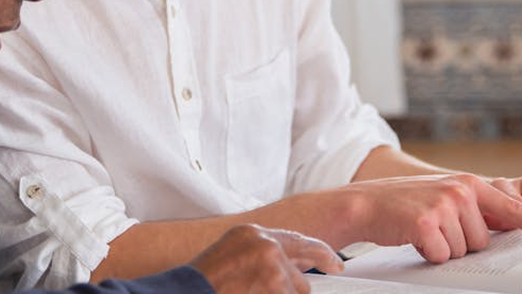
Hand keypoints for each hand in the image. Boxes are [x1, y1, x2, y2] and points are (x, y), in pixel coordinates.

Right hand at [189, 224, 342, 293]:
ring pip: (297, 288)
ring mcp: (271, 262)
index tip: (335, 262)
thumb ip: (261, 258)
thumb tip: (290, 272)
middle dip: (296, 285)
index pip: (296, 239)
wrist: (186, 292)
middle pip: (300, 267)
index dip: (319, 252)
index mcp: (251, 233)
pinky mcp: (276, 283)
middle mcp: (264, 242)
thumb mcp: (231, 258)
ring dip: (281, 293)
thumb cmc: (203, 283)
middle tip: (307, 277)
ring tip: (250, 290)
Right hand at [338, 173, 521, 261]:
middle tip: (436, 227)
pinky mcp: (426, 224)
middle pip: (482, 240)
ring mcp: (443, 206)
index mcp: (468, 184)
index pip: (510, 207)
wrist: (365, 203)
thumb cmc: (406, 205)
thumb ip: (473, 206)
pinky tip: (414, 237)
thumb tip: (503, 229)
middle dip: (461, 242)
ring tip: (423, 230)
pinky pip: (441, 255)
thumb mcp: (444, 196)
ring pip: (463, 251)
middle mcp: (460, 191)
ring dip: (444, 248)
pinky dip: (428, 253)